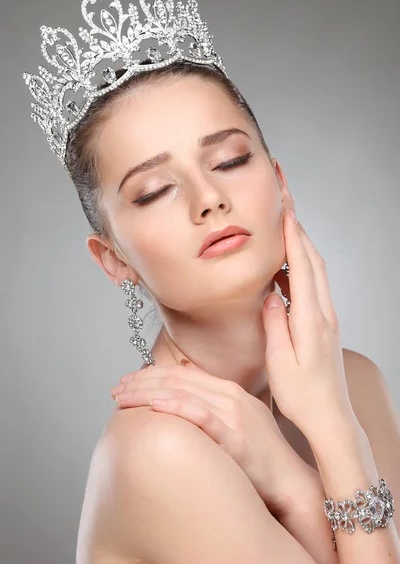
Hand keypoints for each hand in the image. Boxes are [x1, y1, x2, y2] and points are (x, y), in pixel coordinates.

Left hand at [111, 360, 320, 517]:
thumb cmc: (261, 453)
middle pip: (176, 379)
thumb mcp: (239, 415)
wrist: (289, 480)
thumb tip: (185, 371)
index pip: (181, 373)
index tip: (128, 379)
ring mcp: (233, 414)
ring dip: (148, 392)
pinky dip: (177, 406)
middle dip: (142, 381)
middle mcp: (230, 396)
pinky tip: (156, 405)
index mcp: (228, 389)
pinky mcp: (236, 436)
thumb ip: (212, 394)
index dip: (150, 373)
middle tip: (116, 388)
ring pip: (183, 393)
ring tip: (122, 397)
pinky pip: (202, 415)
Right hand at [266, 209, 356, 442]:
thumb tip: (270, 293)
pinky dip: (302, 270)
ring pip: (316, 273)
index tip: (285, 210)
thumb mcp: (278, 362)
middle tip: (286, 207)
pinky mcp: (324, 326)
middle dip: (300, 231)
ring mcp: (327, 319)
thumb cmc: (302, 396)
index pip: (304, 267)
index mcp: (311, 320)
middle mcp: (324, 314)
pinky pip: (314, 288)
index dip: (294, 236)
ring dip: (302, 248)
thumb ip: (274, 323)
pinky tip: (285, 271)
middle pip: (315, 262)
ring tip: (284, 230)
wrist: (330, 418)